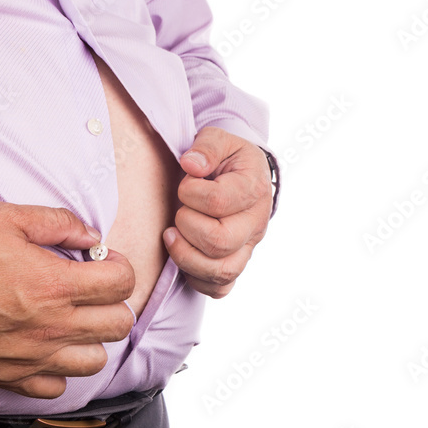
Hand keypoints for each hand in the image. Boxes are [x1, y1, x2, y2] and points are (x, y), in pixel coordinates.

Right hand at [0, 202, 135, 398]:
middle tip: (90, 288)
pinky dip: (58, 370)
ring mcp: (32, 358)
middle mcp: (52, 327)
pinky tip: (44, 347)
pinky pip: (55, 387)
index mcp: (55, 284)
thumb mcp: (4, 217)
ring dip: (92, 338)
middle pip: (119, 325)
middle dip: (113, 302)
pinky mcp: (8, 378)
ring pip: (95, 362)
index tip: (102, 260)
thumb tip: (89, 234)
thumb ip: (56, 222)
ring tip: (71, 319)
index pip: (122, 283)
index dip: (119, 266)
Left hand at [163, 126, 272, 297]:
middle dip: (187, 225)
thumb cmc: (227, 158)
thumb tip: (191, 165)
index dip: (190, 193)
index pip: (218, 202)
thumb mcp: (219, 139)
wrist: (242, 176)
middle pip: (219, 241)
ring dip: (185, 255)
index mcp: (254, 189)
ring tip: (171, 235)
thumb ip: (207, 147)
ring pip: (220, 271)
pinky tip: (184, 255)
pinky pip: (219, 288)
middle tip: (178, 211)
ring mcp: (248, 248)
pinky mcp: (236, 265)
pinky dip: (196, 278)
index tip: (185, 183)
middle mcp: (256, 224)